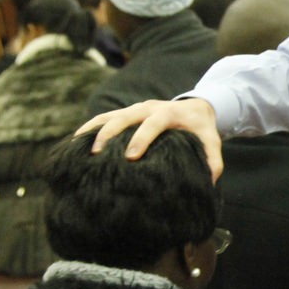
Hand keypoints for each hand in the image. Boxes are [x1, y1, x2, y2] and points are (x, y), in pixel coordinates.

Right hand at [79, 98, 223, 177]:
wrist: (195, 107)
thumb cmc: (201, 129)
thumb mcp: (211, 141)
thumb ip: (212, 160)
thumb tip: (210, 182)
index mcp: (169, 112)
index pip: (153, 123)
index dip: (141, 138)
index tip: (131, 157)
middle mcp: (148, 108)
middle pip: (124, 116)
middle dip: (109, 134)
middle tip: (97, 154)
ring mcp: (134, 109)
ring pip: (109, 115)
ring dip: (93, 130)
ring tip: (78, 149)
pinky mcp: (125, 114)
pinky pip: (103, 118)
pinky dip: (89, 128)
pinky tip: (76, 144)